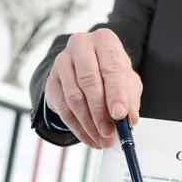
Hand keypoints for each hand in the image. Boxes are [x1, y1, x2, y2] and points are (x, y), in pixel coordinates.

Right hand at [45, 29, 142, 148]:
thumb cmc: (111, 73)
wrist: (86, 68)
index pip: (111, 67)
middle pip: (88, 81)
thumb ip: (131, 98)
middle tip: (109, 132)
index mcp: (105, 41)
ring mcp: (62, 62)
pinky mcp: (51, 81)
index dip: (116, 93)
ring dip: (89, 124)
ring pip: (73, 97)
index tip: (120, 115)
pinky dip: (77, 128)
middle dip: (100, 112)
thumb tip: (129, 118)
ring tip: (102, 140)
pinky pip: (63, 109)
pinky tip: (90, 138)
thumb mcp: (128, 82)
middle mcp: (81, 46)